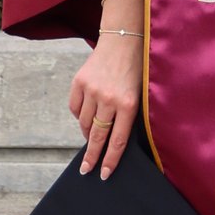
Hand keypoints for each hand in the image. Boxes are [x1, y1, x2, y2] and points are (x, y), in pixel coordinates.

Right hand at [70, 9, 140, 176]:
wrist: (122, 39)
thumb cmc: (135, 70)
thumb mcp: (139, 94)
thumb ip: (127, 116)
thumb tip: (112, 141)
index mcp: (128, 103)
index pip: (118, 140)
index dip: (110, 160)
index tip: (104, 174)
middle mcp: (109, 98)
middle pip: (98, 136)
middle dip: (92, 156)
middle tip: (86, 170)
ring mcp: (92, 90)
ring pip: (85, 123)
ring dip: (88, 133)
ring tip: (92, 136)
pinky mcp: (79, 82)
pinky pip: (75, 109)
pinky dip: (80, 115)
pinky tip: (86, 114)